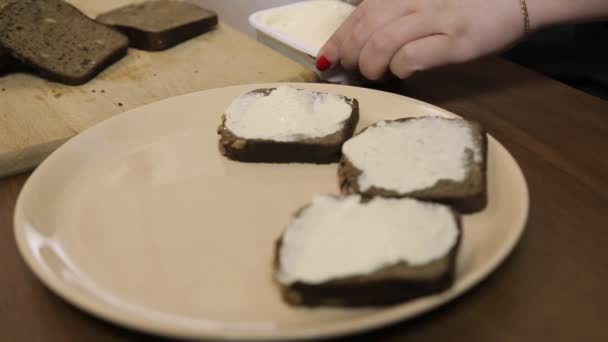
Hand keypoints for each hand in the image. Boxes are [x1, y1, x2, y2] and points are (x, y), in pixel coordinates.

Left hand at [318, 0, 525, 79]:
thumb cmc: (467, 3)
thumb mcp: (425, 2)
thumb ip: (395, 15)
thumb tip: (360, 43)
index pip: (360, 13)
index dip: (338, 38)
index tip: (327, 58)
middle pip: (366, 28)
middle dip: (352, 54)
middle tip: (355, 69)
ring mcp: (437, 18)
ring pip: (383, 43)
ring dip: (372, 64)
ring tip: (376, 73)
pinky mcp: (457, 41)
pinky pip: (412, 57)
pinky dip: (400, 69)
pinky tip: (404, 72)